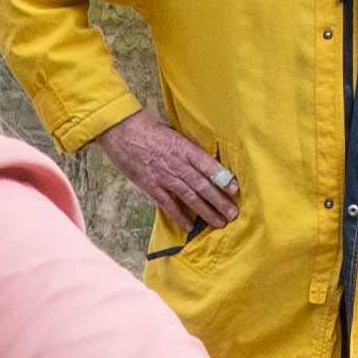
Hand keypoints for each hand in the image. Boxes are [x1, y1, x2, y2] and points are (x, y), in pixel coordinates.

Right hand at [107, 117, 240, 228]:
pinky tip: (189, 226)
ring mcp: (165, 177)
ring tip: (219, 222)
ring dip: (206, 212)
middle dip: (219, 201)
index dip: (222, 178)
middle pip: (203, 185)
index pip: (208, 165)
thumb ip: (190, 149)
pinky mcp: (152, 186)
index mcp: (185, 148)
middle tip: (233, 213)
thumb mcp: (175, 134)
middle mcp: (178, 164)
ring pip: (190, 197)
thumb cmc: (150, 131)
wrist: (123, 132)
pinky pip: (168, 205)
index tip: (235, 189)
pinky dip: (179, 216)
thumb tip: (207, 162)